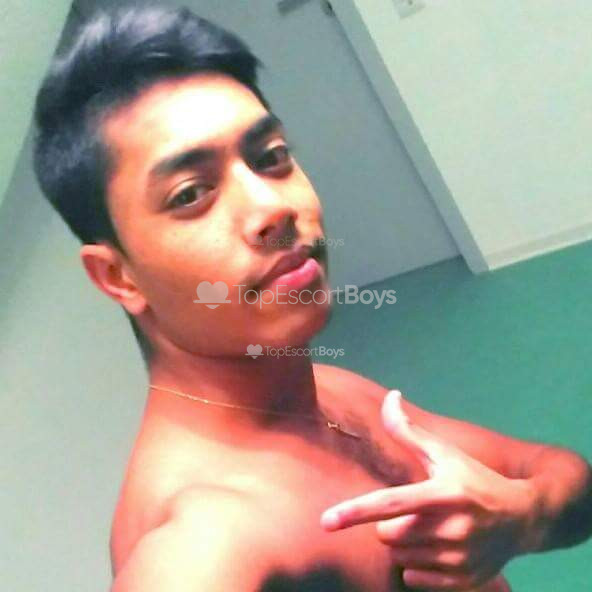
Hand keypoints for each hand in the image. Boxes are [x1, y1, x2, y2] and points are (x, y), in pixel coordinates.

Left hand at [320, 391, 534, 590]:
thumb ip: (409, 431)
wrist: (523, 519)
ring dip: (404, 544)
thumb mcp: (445, 453)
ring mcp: (458, 559)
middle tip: (412, 512)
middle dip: (389, 523)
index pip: (390, 503)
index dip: (355, 512)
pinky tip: (438, 549)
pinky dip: (417, 564)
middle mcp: (450, 529)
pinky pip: (414, 577)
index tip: (325, 522)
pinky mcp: (463, 581)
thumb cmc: (475, 479)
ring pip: (399, 557)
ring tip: (430, 529)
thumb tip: (390, 397)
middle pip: (386, 534)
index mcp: (442, 493)